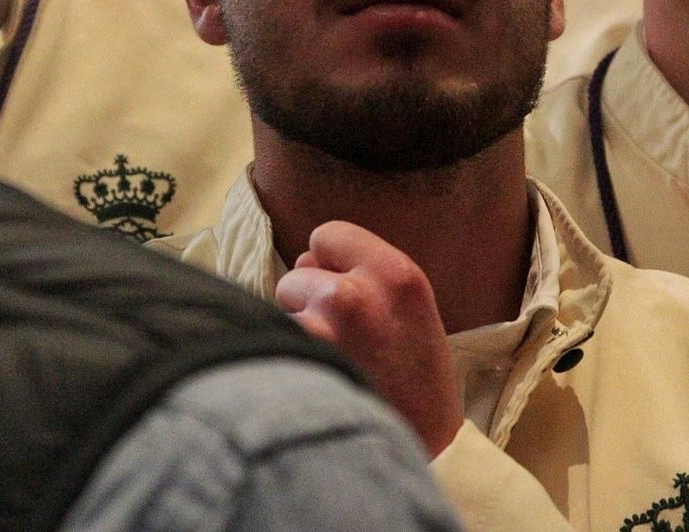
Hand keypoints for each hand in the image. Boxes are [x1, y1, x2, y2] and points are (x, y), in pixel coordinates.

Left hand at [275, 220, 464, 456]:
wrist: (419, 455)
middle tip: (337, 339)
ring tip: (323, 362)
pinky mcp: (293, 357)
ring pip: (280, 305)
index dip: (329, 261)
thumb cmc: (420, 391)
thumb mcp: (415, 318)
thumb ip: (370, 279)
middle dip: (307, 298)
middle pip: (300, 269)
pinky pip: (268, 338)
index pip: (329, 233)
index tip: (338, 287)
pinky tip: (304, 380)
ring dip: (292, 329)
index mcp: (397, 275)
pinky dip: (277, 356)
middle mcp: (357, 291)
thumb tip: (308, 257)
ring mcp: (321, 327)